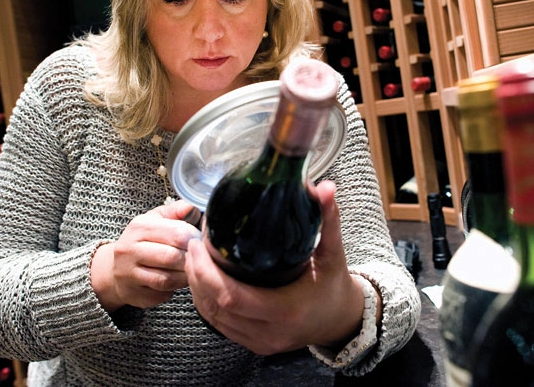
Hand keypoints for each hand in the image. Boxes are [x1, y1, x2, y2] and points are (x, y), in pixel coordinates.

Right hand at [91, 201, 201, 311]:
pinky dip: (173, 290)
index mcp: (138, 227)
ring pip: (166, 279)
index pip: (176, 233)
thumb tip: (192, 207)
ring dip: (184, 277)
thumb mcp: (155, 220)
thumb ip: (175, 211)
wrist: (114, 268)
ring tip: (190, 271)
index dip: (194, 239)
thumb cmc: (142, 241)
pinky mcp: (132, 294)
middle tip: (199, 259)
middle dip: (190, 259)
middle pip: (171, 258)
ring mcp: (128, 274)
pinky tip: (176, 282)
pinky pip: (160, 295)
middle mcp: (129, 250)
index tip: (200, 242)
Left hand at [185, 180, 368, 354]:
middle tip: (192, 246)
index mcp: (286, 310)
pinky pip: (220, 326)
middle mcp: (270, 332)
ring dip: (197, 289)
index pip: (231, 296)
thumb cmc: (334, 285)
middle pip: (215, 307)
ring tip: (193, 259)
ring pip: (213, 318)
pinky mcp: (255, 345)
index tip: (199, 245)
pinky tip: (203, 282)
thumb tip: (324, 187)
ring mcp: (260, 342)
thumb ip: (328, 219)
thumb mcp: (332, 252)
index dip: (207, 272)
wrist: (341, 320)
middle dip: (196, 275)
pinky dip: (207, 304)